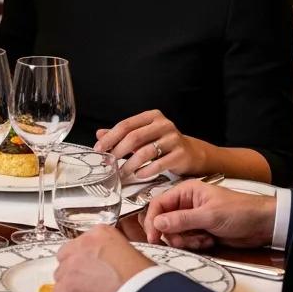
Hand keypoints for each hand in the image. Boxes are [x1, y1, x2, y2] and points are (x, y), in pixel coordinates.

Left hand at [54, 226, 153, 291]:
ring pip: (61, 274)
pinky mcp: (68, 285)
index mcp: (99, 233)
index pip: (80, 244)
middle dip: (74, 270)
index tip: (90, 268)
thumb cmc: (142, 278)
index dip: (84, 259)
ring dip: (70, 285)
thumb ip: (109, 252)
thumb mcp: (129, 252)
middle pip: (66, 256)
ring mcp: (72, 264)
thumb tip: (103, 262)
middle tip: (87, 282)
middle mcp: (82, 244)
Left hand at [94, 109, 209, 180]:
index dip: (110, 137)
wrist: (192, 154)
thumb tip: (99, 134)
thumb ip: (122, 134)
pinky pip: (159, 164)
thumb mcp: (142, 135)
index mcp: (151, 116)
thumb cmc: (163, 144)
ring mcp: (173, 139)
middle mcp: (163, 125)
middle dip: (118, 151)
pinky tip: (138, 174)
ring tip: (122, 172)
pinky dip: (145, 170)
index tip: (100, 148)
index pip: (126, 125)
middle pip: (134, 137)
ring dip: (130, 164)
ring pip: (145, 152)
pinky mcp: (181, 154)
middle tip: (109, 162)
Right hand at [144, 180, 276, 249]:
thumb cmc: (239, 212)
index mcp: (185, 192)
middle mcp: (186, 204)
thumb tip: (157, 223)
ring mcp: (193, 218)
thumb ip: (182, 220)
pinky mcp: (201, 232)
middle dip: (175, 234)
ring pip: (176, 234)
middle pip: (165, 221)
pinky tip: (210, 241)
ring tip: (204, 239)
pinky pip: (188, 241)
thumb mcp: (209, 215)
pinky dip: (196, 244)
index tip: (153, 237)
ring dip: (187, 240)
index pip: (158, 204)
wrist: (263, 225)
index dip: (153, 220)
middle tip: (188, 240)